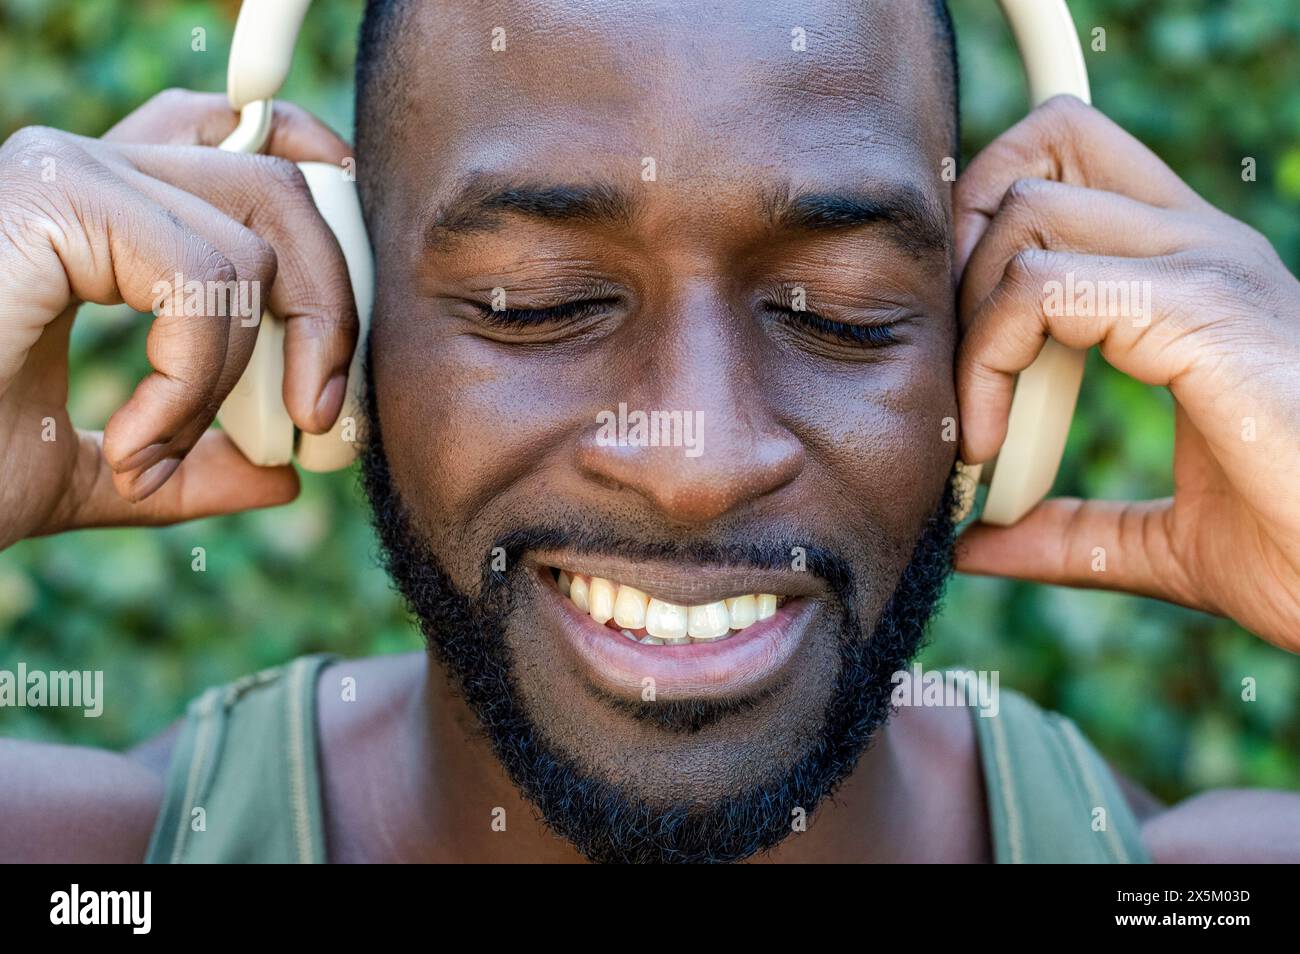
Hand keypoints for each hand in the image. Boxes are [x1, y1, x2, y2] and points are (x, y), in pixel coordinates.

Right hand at [0, 90, 357, 550]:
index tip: (334, 343)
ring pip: (258, 234)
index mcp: (101, 212)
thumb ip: (192, 461)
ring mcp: (68, 172)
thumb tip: (286, 472)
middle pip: (280, 178)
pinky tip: (132, 438)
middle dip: (331, 301)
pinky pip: (203, 277)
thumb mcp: (102, 468)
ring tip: (157, 451)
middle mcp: (89, 167)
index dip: (321, 225)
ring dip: (241, 372)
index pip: (251, 160)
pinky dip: (192, 378)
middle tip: (316, 415)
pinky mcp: (54, 199)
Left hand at [953, 95, 1299, 651]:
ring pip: (1024, 209)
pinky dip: (988, 361)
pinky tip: (993, 442)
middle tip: (954, 355)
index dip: (985, 233)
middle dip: (962, 239)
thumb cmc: (1298, 552)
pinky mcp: (1201, 310)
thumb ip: (1068, 530)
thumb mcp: (1159, 540)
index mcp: (1191, 281)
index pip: (1070, 169)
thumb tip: (978, 542)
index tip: (961, 350)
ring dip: (968, 317)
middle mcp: (1200, 250)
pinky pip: (1040, 287)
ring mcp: (1206, 270)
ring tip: (975, 422)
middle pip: (1043, 146)